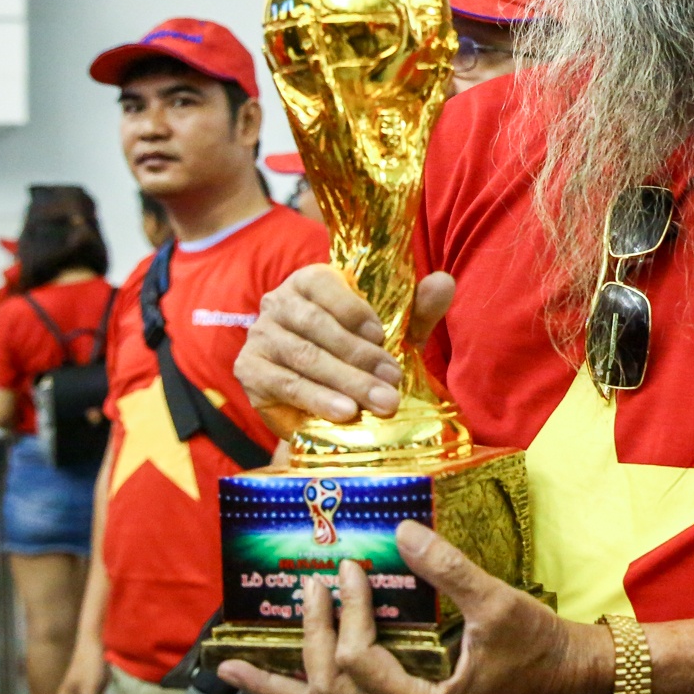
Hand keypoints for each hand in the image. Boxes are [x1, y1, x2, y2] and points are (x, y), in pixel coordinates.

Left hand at [218, 521, 611, 693]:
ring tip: (231, 665)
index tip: (352, 567)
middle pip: (328, 687)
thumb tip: (402, 527)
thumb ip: (448, 570)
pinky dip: (298, 689)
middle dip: (312, 636)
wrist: (562, 671)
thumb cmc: (534, 643)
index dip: (348, 614)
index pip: (359, 663)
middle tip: (309, 586)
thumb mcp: (496, 604)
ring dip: (279, 679)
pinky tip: (267, 675)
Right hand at [234, 265, 454, 434]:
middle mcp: (279, 301)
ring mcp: (260, 335)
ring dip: (345, 382)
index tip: (384, 336)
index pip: (327, 286)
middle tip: (392, 383)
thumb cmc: (361, 355)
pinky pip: (284, 384)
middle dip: (360, 357)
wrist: (326, 402)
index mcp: (312, 280)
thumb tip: (444, 282)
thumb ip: (418, 308)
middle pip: (319, 327)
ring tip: (378, 404)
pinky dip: (316, 398)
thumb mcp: (394, 332)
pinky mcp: (249, 370)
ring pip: (304, 357)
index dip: (355, 311)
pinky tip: (344, 413)